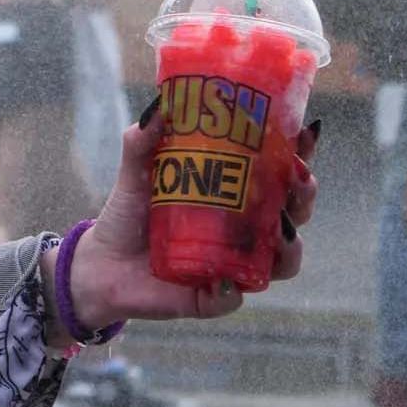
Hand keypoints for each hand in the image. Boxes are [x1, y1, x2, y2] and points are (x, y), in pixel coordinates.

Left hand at [66, 107, 321, 327]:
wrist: (99, 263)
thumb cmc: (129, 213)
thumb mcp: (136, 172)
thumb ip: (142, 141)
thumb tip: (159, 108)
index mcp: (234, 193)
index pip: (279, 172)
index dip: (301, 154)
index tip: (307, 134)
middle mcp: (242, 229)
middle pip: (293, 214)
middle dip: (305, 197)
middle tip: (297, 179)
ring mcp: (232, 264)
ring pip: (281, 262)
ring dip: (290, 249)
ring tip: (281, 231)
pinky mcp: (209, 296)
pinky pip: (231, 298)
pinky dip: (231, 291)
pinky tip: (224, 280)